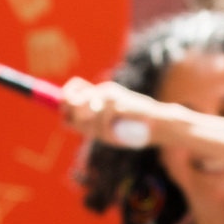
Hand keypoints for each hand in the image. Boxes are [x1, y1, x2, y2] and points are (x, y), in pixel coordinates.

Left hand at [56, 77, 183, 148]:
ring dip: (94, 129)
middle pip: (70, 101)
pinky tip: (117, 134)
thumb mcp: (106, 127)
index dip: (63, 102)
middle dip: (76, 119)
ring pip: (83, 115)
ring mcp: (109, 96)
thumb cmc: (133, 129)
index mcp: (101, 92)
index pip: (72, 89)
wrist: (159, 125)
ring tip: (110, 134)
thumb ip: (86, 123)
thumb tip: (64, 121)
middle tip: (91, 131)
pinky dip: (107, 132)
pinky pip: (99, 122)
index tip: (65, 116)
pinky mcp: (115, 103)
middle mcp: (103, 90)